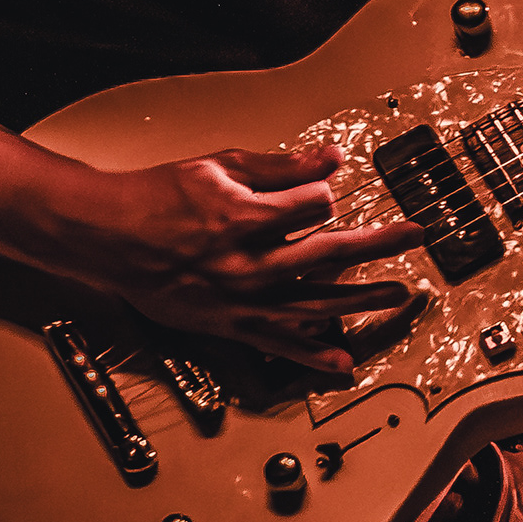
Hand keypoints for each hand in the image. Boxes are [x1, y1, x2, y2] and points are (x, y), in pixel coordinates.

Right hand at [8, 143, 428, 365]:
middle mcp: (248, 265)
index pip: (315, 207)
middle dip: (379, 245)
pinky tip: (344, 363)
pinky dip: (313, 356)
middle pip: (330, 255)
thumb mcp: (219, 167)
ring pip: (316, 305)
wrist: (108, 237)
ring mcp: (240, 301)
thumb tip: (329, 158)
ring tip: (399, 294)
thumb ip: (280, 166)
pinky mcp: (229, 324)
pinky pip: (280, 344)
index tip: (332, 191)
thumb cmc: (157, 198)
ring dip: (362, 300)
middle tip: (414, 237)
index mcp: (245, 219)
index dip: (328, 195)